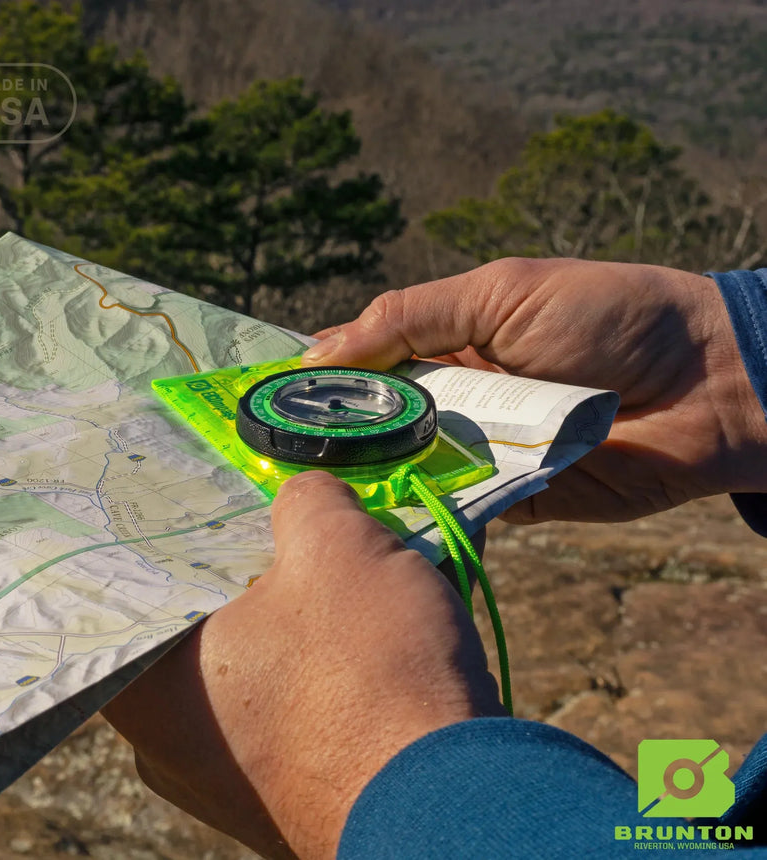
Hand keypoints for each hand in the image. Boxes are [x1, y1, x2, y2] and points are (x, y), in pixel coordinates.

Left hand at [101, 471, 503, 858]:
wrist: (455, 805)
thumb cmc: (370, 670)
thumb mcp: (336, 545)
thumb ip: (304, 500)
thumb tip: (304, 497)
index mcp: (148, 687)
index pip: (137, 585)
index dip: (182, 525)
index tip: (215, 490)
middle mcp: (173, 745)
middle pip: (212, 617)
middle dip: (263, 560)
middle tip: (292, 516)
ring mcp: (237, 777)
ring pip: (267, 657)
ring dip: (316, 604)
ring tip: (358, 554)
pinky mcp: (298, 789)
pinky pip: (305, 696)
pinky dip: (340, 651)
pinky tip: (390, 609)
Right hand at [303, 257, 766, 522]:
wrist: (708, 383)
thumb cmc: (606, 316)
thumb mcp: (500, 293)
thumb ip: (412, 317)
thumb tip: (320, 347)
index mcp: (446, 347)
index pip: (365, 369)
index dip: (317, 387)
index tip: (261, 407)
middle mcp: (453, 404)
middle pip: (375, 429)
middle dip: (327, 443)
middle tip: (265, 460)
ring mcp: (477, 455)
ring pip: (404, 474)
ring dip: (365, 483)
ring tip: (299, 498)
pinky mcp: (508, 501)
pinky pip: (451, 510)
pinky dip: (417, 516)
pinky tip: (367, 527)